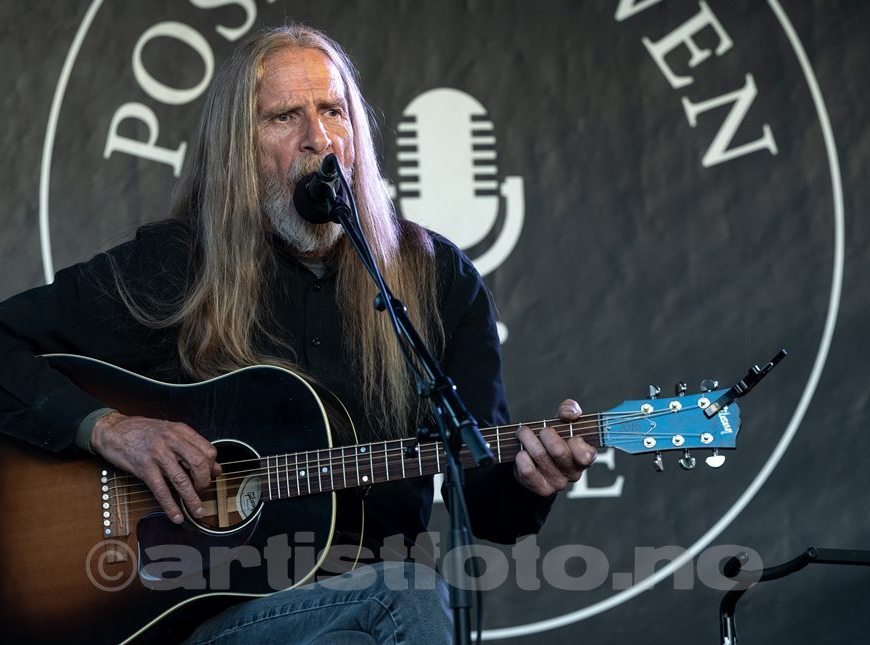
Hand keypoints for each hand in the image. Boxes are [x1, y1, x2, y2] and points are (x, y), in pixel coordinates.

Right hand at [91, 412, 220, 523]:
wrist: (113, 430)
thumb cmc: (143, 432)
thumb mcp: (171, 433)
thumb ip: (193, 448)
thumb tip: (216, 469)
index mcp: (181, 431)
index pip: (207, 450)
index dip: (212, 466)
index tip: (211, 476)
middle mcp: (171, 441)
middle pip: (199, 464)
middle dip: (204, 482)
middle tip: (202, 491)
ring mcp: (157, 454)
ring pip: (181, 480)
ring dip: (192, 499)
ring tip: (198, 511)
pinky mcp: (144, 468)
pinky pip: (161, 490)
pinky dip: (170, 506)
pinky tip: (176, 516)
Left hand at [514, 399, 596, 495]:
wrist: (534, 462)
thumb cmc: (553, 439)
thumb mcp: (562, 422)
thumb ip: (569, 410)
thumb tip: (570, 413)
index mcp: (585, 457)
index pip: (587, 454)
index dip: (574, 440)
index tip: (565, 431)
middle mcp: (574, 473)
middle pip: (559, 451)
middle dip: (545, 433)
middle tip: (539, 429)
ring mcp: (559, 483)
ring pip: (540, 456)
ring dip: (528, 439)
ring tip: (523, 433)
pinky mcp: (542, 489)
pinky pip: (528, 471)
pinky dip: (521, 457)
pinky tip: (521, 453)